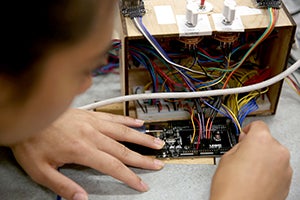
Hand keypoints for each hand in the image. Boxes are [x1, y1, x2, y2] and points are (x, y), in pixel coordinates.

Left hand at [10, 108, 164, 199]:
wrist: (27, 116)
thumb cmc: (32, 142)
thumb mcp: (41, 171)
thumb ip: (63, 185)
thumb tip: (81, 199)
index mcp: (82, 150)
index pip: (113, 166)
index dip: (130, 177)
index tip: (141, 184)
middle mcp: (91, 135)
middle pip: (124, 149)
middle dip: (143, 158)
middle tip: (157, 163)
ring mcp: (92, 122)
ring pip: (123, 131)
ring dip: (142, 138)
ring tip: (156, 143)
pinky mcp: (90, 114)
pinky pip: (113, 117)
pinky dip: (127, 120)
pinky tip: (138, 123)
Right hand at [210, 120, 291, 199]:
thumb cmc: (232, 188)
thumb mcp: (226, 158)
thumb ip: (238, 145)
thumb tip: (244, 144)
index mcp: (261, 140)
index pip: (257, 125)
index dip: (247, 130)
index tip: (244, 135)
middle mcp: (277, 152)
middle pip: (266, 140)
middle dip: (255, 146)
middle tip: (242, 156)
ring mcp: (284, 167)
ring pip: (273, 155)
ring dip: (263, 159)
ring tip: (247, 171)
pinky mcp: (287, 181)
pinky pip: (277, 169)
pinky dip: (268, 171)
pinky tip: (255, 179)